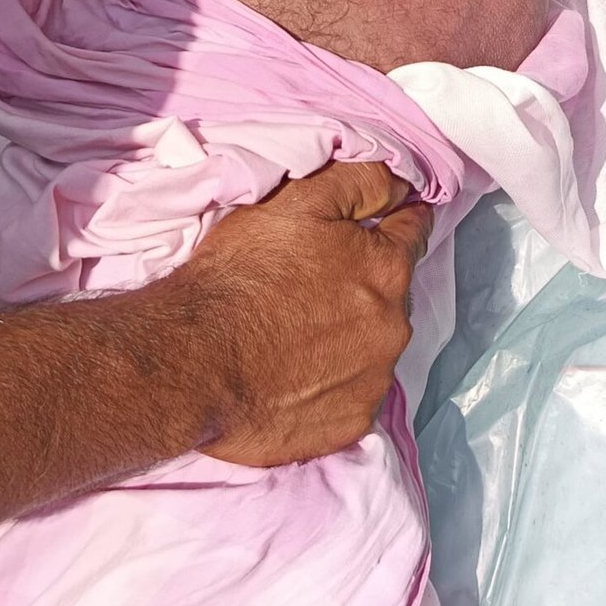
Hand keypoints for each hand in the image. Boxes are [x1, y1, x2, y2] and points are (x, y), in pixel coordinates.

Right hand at [165, 161, 431, 466]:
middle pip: (391, 293)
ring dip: (350, 336)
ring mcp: (373, 381)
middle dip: (363, 283)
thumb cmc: (240, 276)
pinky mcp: (349, 424)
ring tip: (295, 334)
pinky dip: (333, 382)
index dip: (394, 221)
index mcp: (386, 269)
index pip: (412, 232)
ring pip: (374, 346)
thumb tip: (403, 185)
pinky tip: (296, 373)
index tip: (380, 222)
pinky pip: (354, 394)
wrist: (193, 361)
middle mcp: (392, 328)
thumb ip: (361, 181)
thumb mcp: (296, 199)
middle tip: (311, 285)